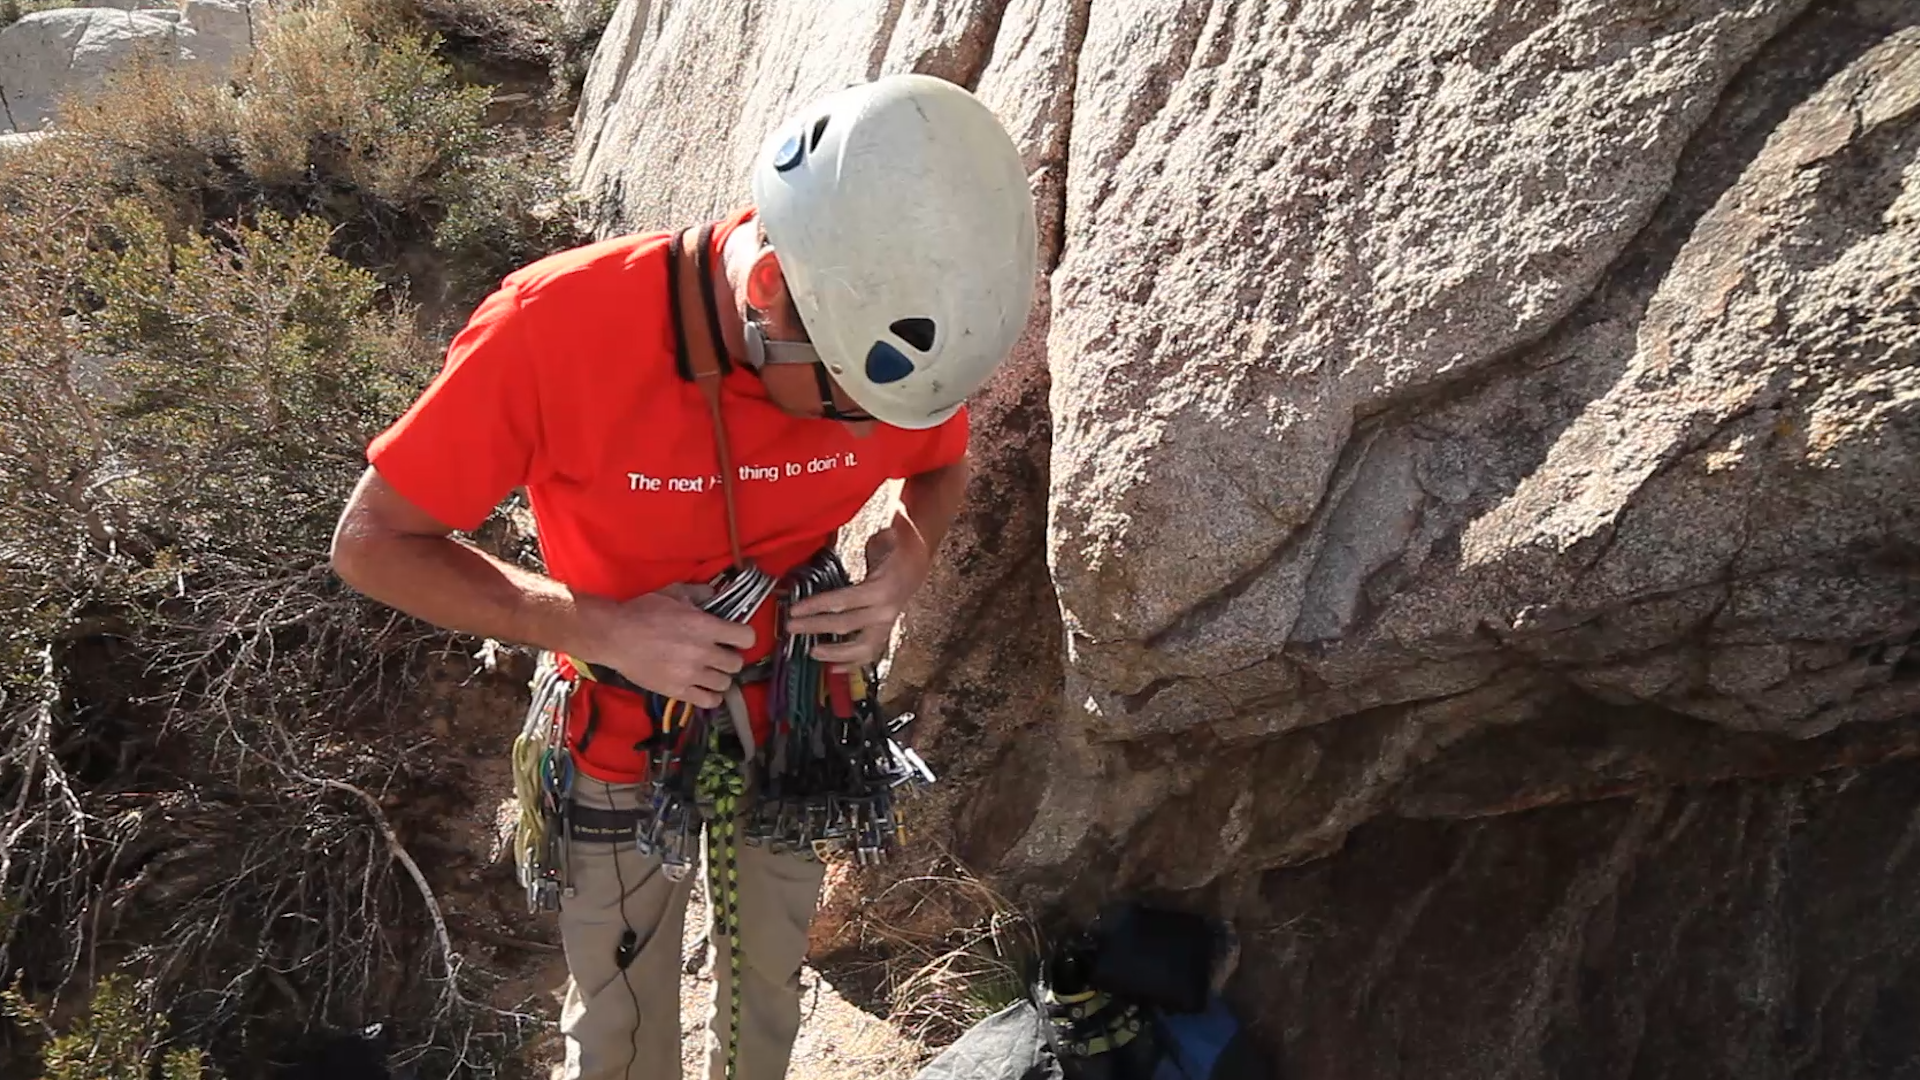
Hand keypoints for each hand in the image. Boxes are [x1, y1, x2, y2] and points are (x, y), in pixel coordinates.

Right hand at [571, 584, 754, 708]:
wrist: (615, 636)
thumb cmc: (643, 612)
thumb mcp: (673, 593)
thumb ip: (698, 593)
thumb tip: (715, 593)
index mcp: (705, 627)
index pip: (747, 638)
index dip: (743, 637)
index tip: (734, 637)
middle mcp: (703, 652)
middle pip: (737, 663)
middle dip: (730, 658)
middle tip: (719, 655)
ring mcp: (691, 675)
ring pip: (725, 684)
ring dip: (720, 677)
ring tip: (710, 672)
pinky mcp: (678, 691)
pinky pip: (708, 701)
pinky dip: (710, 696)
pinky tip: (703, 688)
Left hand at [786, 511, 931, 670]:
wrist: (920, 560)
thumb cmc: (898, 546)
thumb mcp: (886, 536)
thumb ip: (876, 536)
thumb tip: (862, 525)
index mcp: (882, 590)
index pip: (843, 601)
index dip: (817, 606)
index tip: (795, 609)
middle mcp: (885, 612)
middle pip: (845, 626)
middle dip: (814, 627)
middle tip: (790, 628)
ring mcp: (886, 625)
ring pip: (860, 649)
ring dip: (834, 653)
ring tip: (812, 652)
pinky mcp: (885, 630)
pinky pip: (869, 653)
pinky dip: (852, 663)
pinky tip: (834, 668)